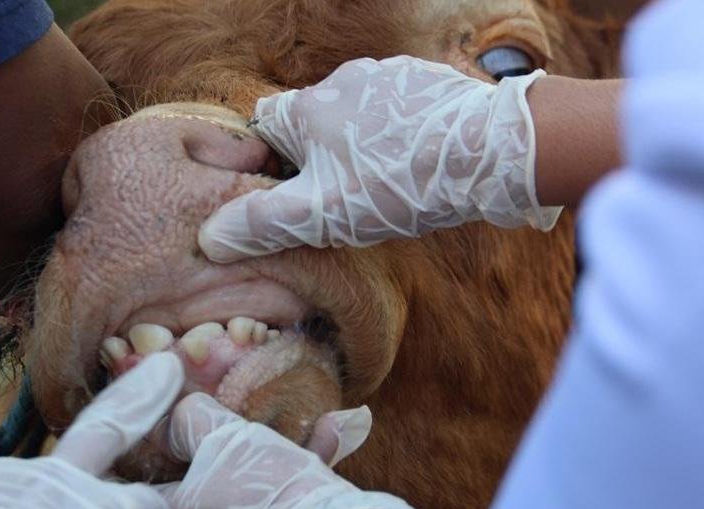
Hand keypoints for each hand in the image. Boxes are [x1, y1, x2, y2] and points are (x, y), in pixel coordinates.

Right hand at [198, 55, 563, 262]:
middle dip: (320, 161)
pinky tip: (420, 165)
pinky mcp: (429, 83)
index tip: (290, 197)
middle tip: (345, 201)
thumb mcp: (322, 215)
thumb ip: (262, 224)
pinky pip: (398, 111)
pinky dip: (399, 136)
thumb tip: (209, 238)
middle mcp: (343, 81)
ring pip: (357, 118)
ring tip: (389, 186)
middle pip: (312, 124)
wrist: (494, 151)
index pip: (263, 127)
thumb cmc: (402, 184)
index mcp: (308, 108)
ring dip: (362, 148)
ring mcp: (389, 76)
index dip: (269, 166)